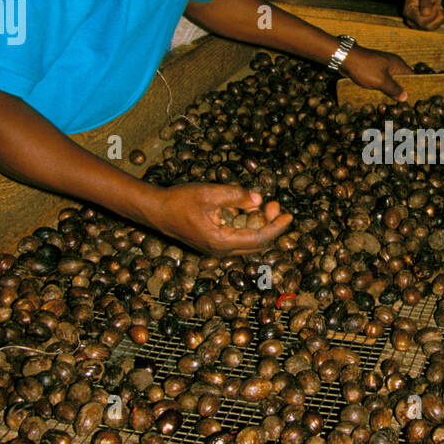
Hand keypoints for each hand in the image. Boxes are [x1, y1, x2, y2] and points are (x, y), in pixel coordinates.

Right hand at [149, 184, 292, 253]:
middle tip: (275, 205)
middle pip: (256, 242)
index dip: (276, 228)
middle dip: (269, 224)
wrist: (155, 210)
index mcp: (220, 242)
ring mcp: (216, 247)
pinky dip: (245, 222)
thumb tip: (258, 199)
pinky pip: (237, 235)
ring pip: (247, 239)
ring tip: (264, 203)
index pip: (258, 239)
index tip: (288, 216)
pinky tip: (246, 207)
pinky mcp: (213, 241)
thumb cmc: (179, 201)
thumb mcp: (209, 193)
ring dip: (257, 222)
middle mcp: (221, 250)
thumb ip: (236, 196)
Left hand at [341, 46, 410, 99]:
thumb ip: (393, 89)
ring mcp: (382, 66)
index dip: (413, 87)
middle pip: (400, 79)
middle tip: (402, 104)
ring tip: (392, 103)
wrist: (345, 58)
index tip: (413, 99)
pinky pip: (381, 79)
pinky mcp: (373, 69)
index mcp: (397, 64)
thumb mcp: (381, 81)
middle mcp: (391, 64)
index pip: (411, 76)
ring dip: (390, 90)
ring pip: (390, 80)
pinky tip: (381, 96)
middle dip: (400, 90)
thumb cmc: (364, 68)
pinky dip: (381, 87)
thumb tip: (406, 97)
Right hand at [403, 0, 443, 30]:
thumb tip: (426, 14)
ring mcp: (417, 24)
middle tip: (435, 4)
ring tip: (436, 6)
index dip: (431, 14)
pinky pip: (435, 27)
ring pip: (431, 28)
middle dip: (435, 14)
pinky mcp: (425, 26)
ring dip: (438, 16)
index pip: (421, 21)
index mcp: (408, 12)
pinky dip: (440, 18)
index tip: (433, 3)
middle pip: (426, 26)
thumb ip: (425, 1)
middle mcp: (411, 21)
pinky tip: (437, 10)